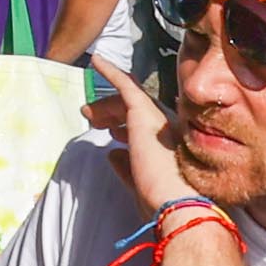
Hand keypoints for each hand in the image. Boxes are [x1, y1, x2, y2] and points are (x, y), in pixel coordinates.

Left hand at [90, 53, 190, 214]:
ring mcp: (157, 119)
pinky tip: (97, 62)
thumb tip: (112, 153)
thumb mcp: (139, 184)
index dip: (125, 127)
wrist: (178, 203)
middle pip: (136, 113)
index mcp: (169, 147)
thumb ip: (126, 168)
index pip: (144, 129)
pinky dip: (111, 72)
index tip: (111, 131)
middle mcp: (167, 129)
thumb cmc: (163, 203)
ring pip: (129, 102)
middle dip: (112, 114)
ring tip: (87, 110)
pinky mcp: (144, 113)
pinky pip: (126, 86)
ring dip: (107, 104)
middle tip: (91, 118)